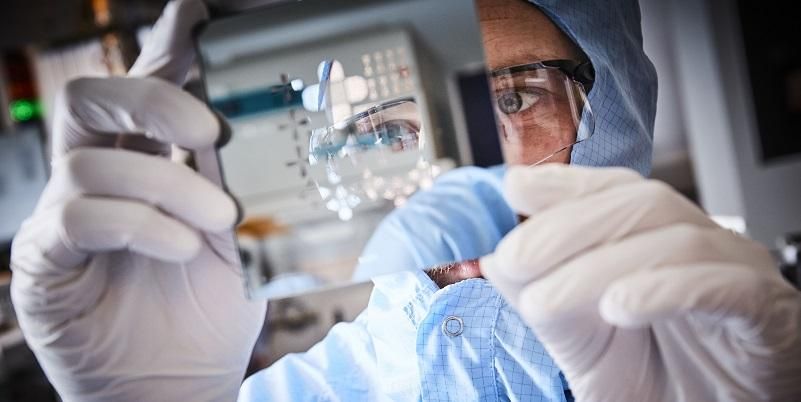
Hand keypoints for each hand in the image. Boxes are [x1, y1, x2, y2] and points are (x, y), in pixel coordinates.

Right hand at [10, 1, 265, 400]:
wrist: (183, 381)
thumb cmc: (211, 307)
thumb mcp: (238, 236)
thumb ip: (228, 178)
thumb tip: (232, 119)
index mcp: (148, 159)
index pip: (146, 88)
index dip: (165, 47)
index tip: (196, 16)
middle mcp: (99, 175)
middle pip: (93, 99)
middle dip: (151, 99)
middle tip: (210, 131)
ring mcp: (65, 215)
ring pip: (90, 162)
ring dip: (165, 186)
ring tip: (219, 221)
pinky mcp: (43, 259)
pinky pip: (76, 218)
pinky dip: (137, 224)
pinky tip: (179, 246)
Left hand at [481, 165, 800, 401]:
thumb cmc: (658, 384)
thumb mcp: (582, 342)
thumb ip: (542, 298)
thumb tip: (495, 262)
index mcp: (659, 240)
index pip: (615, 190)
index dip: (565, 184)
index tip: (516, 187)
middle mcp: (701, 244)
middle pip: (639, 202)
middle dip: (566, 228)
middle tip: (515, 260)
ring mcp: (740, 272)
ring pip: (675, 240)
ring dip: (597, 268)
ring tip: (545, 302)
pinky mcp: (768, 313)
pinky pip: (726, 286)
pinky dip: (665, 290)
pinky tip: (619, 307)